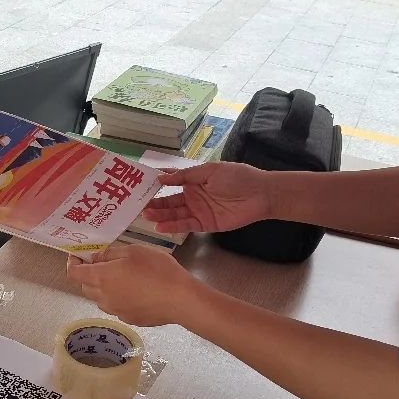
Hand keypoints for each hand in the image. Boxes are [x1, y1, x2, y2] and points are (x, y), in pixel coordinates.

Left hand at [66, 243, 195, 326]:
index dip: (73, 263)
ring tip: (123, 278)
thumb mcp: (133, 251)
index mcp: (101, 278)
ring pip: (100, 298)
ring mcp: (116, 311)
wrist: (180, 299)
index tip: (79, 256)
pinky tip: (137, 292)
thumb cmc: (157, 270)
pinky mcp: (129, 319)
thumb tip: (96, 258)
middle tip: (104, 263)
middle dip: (89, 275)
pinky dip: (119, 298)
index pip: (73, 273)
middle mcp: (103, 298)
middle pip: (85, 287)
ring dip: (104, 288)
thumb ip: (109, 254)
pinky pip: (116, 307)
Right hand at [143, 162, 273, 234]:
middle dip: (154, 203)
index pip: (171, 182)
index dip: (156, 183)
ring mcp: (198, 211)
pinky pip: (186, 225)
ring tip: (145, 215)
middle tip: (138, 205)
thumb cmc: (237, 177)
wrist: (261, 194)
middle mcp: (192, 196)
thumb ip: (186, 175)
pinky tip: (160, 227)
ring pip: (174, 214)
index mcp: (193, 180)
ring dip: (160, 215)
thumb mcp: (209, 171)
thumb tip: (162, 177)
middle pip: (169, 201)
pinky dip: (173, 226)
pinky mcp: (205, 224)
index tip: (139, 185)